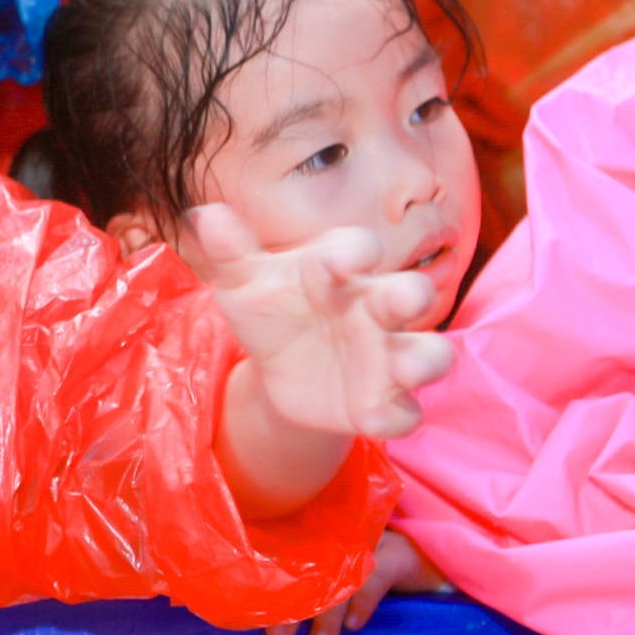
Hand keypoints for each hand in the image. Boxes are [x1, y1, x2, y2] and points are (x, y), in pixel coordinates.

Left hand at [183, 207, 453, 517]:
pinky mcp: (384, 402)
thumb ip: (231, 252)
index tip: (341, 261)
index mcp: (340, 271)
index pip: (358, 248)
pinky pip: (404, 411)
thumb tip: (206, 215)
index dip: (354, 252)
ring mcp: (385, 356)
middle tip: (405, 300)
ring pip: (428, 353)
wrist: (279, 369)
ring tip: (406, 368)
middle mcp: (374, 308)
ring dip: (424, 359)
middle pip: (410, 295)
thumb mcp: (245, 283)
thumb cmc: (271, 310)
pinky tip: (371, 419)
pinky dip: (394, 416)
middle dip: (413, 295)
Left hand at [266, 529, 447, 634]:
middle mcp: (340, 543)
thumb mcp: (341, 581)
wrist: (429, 556)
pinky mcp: (398, 555)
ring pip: (341, 580)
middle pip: (309, 575)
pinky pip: (376, 577)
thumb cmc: (374, 574)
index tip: (259, 623)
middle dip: (294, 609)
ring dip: (328, 614)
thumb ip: (315, 597)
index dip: (273, 596)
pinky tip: (355, 625)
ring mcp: (368, 546)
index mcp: (321, 547)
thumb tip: (279, 629)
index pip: (289, 568)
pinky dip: (363, 602)